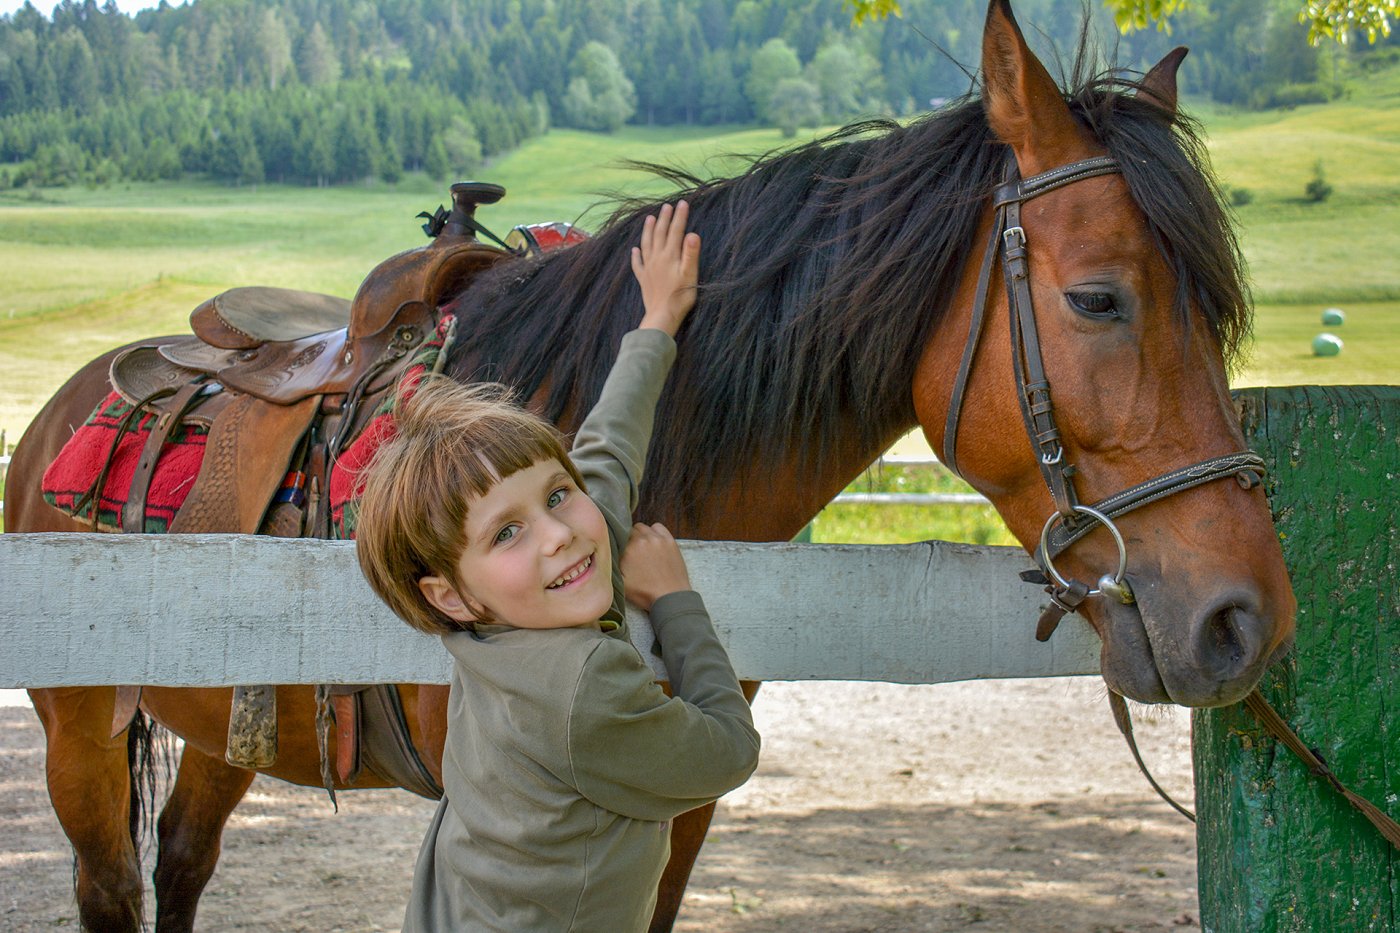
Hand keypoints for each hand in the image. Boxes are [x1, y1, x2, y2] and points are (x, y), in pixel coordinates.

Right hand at [621, 522, 692, 611]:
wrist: (670, 597)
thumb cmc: (645, 593)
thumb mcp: (621, 582)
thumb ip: (613, 564)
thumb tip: (609, 551)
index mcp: (629, 549)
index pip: (618, 535)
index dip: (619, 543)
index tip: (621, 550)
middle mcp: (643, 539)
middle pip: (630, 530)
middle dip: (629, 539)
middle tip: (632, 551)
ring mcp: (658, 538)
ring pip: (644, 527)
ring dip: (641, 535)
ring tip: (643, 547)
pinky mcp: (670, 540)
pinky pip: (658, 527)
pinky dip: (654, 532)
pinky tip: (654, 543)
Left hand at [631, 200, 700, 336]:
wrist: (662, 315)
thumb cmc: (680, 296)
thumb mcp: (690, 274)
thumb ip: (691, 253)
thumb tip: (693, 234)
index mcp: (670, 255)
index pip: (676, 231)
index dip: (680, 216)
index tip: (682, 203)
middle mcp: (657, 258)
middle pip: (660, 233)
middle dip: (664, 218)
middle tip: (667, 206)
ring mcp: (648, 268)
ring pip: (646, 244)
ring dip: (648, 230)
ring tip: (649, 218)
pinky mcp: (643, 279)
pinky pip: (637, 263)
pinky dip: (635, 255)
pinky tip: (634, 250)